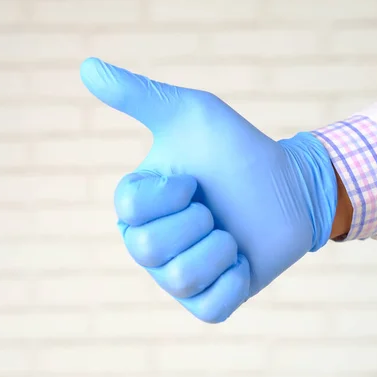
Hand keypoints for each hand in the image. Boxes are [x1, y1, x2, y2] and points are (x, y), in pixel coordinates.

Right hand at [81, 58, 337, 322]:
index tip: (196, 179)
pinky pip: (211, 309)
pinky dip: (233, 281)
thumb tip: (86, 67)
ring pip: (180, 278)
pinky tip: (241, 259)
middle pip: (149, 248)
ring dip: (219, 246)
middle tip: (215, 208)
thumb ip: (138, 95)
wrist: (290, 185)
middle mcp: (149, 245)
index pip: (129, 210)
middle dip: (197, 219)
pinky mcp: (211, 303)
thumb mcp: (190, 114)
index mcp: (137, 207)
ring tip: (231, 233)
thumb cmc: (236, 150)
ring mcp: (178, 279)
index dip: (170, 192)